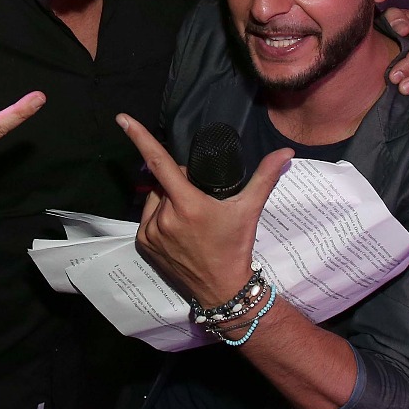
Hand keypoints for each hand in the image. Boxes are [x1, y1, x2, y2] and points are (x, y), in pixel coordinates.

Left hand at [119, 112, 293, 306]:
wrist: (222, 289)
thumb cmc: (235, 246)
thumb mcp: (249, 210)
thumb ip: (265, 177)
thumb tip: (286, 152)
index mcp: (187, 204)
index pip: (159, 162)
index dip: (140, 137)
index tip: (122, 119)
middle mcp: (164, 217)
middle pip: (163, 182)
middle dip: (178, 183)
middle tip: (200, 200)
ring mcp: (151, 232)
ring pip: (154, 199)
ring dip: (167, 200)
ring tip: (190, 218)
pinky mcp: (144, 244)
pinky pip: (147, 219)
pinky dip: (159, 217)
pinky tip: (178, 229)